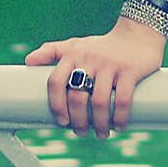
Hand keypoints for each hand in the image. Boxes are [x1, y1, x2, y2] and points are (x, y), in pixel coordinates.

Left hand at [25, 18, 165, 138]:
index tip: (62, 121)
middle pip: (77, 97)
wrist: (139, 33)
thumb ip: (52, 51)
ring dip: (99, 124)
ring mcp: (111, 65)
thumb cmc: (103, 45)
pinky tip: (119, 126)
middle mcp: (90, 59)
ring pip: (99, 102)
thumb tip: (28, 61)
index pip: (56, 82)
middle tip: (82, 132)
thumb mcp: (76, 44)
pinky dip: (120, 118)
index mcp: (73, 54)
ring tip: (101, 133)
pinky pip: (123, 100)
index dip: (56, 105)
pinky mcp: (131, 70)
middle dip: (78, 121)